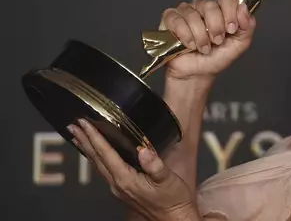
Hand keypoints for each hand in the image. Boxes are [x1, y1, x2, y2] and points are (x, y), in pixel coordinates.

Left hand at [68, 119, 199, 220]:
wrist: (173, 219)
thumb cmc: (173, 199)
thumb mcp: (168, 179)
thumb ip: (155, 165)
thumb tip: (143, 149)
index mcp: (126, 179)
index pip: (106, 154)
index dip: (94, 137)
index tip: (85, 123)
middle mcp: (118, 184)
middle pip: (96, 159)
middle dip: (84, 141)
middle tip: (73, 125)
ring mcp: (118, 188)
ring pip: (98, 165)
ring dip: (87, 149)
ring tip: (77, 137)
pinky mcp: (122, 190)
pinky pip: (104, 170)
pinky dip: (96, 158)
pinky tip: (95, 154)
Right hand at [160, 0, 256, 80]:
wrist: (197, 73)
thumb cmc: (216, 57)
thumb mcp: (239, 44)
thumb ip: (247, 27)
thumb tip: (244, 9)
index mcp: (221, 9)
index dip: (230, 13)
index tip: (231, 29)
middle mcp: (203, 7)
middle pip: (210, 5)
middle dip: (215, 27)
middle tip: (216, 41)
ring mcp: (186, 11)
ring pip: (193, 15)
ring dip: (200, 36)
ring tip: (203, 48)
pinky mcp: (170, 18)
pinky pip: (177, 21)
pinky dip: (186, 36)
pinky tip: (189, 45)